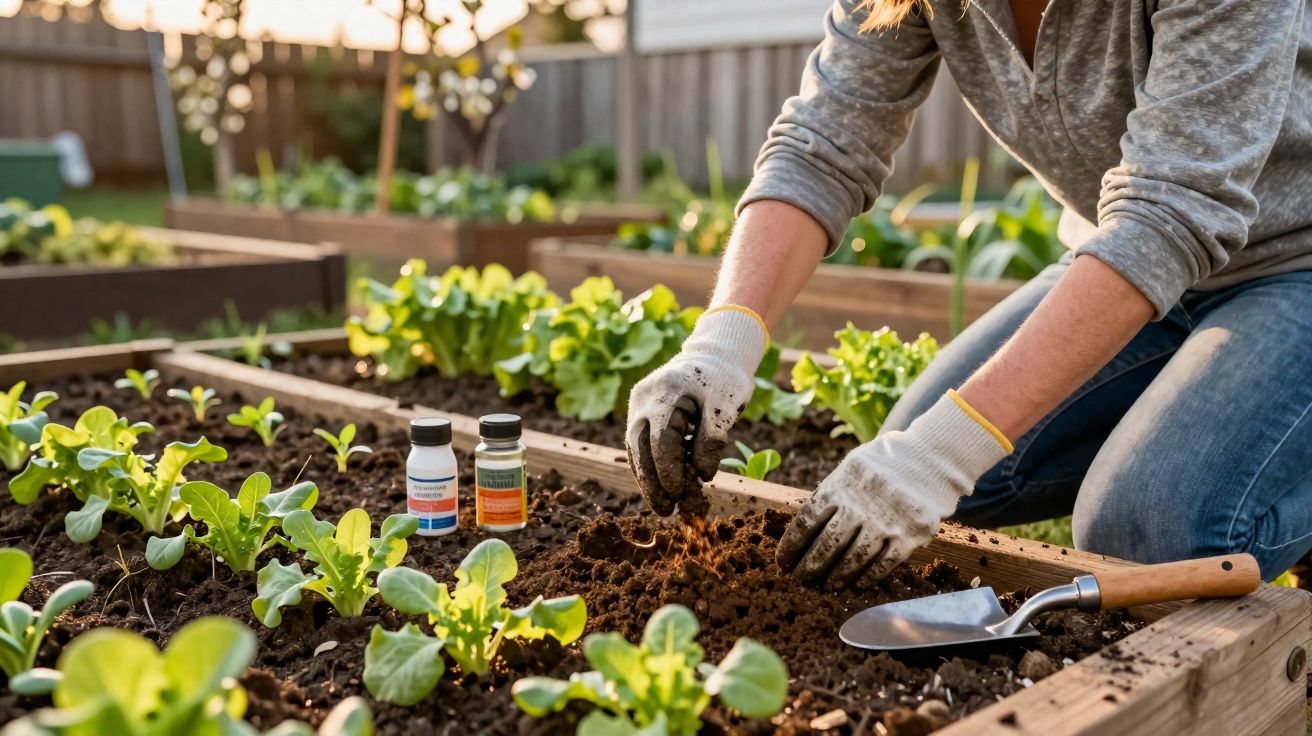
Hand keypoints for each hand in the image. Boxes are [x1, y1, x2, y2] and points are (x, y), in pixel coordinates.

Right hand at [626, 307, 768, 514]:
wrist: (713, 354)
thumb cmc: (724, 378)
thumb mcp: (728, 404)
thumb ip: (713, 438)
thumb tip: (702, 475)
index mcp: (667, 391)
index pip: (661, 439)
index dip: (669, 469)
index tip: (680, 493)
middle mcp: (644, 397)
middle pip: (639, 447)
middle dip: (651, 482)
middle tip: (666, 510)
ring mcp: (638, 404)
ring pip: (635, 448)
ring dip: (647, 479)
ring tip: (663, 506)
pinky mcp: (640, 412)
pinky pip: (639, 444)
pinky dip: (648, 466)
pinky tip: (659, 487)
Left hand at [777, 391, 1011, 583]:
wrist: (930, 459)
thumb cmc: (883, 465)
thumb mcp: (850, 468)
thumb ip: (830, 494)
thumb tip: (803, 530)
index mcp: (840, 485)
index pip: (806, 522)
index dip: (792, 546)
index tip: (783, 562)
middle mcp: (861, 505)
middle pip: (827, 545)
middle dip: (810, 567)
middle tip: (801, 580)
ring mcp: (887, 522)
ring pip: (854, 559)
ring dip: (837, 577)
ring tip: (827, 586)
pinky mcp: (911, 536)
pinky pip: (884, 564)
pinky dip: (868, 578)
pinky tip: (857, 585)